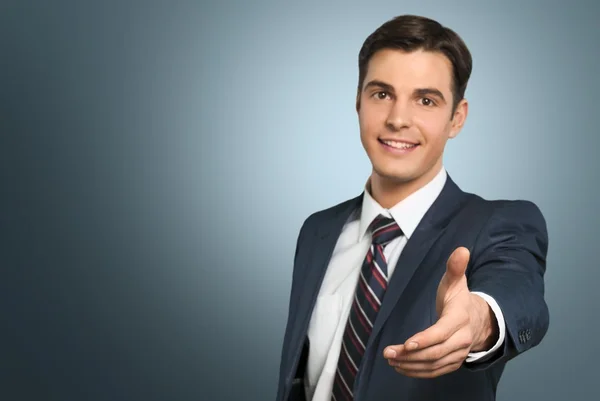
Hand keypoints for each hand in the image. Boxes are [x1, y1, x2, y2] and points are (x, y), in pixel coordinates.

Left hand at [382, 247, 497, 377]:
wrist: (479, 320)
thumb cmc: (459, 299)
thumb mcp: (456, 282)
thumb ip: (455, 267)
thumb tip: (461, 249)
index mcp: (459, 319)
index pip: (441, 332)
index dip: (424, 339)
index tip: (406, 344)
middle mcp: (461, 339)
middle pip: (435, 352)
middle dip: (410, 355)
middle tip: (388, 353)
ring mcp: (458, 353)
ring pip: (434, 364)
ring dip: (410, 365)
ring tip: (391, 359)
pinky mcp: (453, 362)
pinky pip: (435, 371)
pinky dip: (418, 372)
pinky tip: (401, 368)